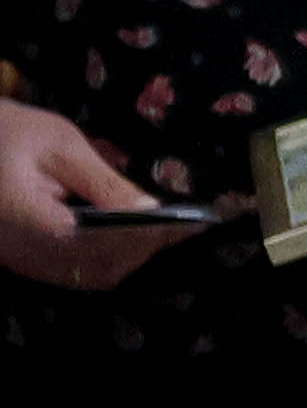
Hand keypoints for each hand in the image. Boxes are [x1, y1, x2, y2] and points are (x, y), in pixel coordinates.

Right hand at [0, 102, 199, 294]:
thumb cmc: (6, 132)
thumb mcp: (57, 144)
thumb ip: (103, 182)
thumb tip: (152, 210)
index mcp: (29, 220)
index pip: (100, 243)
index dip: (146, 237)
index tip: (189, 223)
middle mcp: (23, 251)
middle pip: (98, 266)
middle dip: (145, 248)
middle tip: (187, 226)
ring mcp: (20, 260)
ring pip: (87, 275)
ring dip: (129, 256)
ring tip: (168, 231)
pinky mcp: (21, 259)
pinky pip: (71, 270)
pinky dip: (107, 257)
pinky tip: (132, 235)